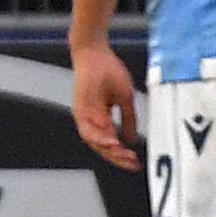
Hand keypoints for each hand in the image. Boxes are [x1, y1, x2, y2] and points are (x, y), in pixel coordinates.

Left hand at [71, 42, 140, 169]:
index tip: (135, 162)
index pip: (112, 142)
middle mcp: (91, 120)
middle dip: (117, 157)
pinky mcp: (80, 108)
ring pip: (94, 142)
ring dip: (108, 150)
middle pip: (102, 147)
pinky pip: (87, 129)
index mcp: (101, 118)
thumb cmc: (108, 71)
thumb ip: (128, 120)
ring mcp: (85, 115)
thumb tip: (131, 139)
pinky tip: (111, 142)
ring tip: (123, 154)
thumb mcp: (125, 98)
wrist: (95, 53)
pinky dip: (98, 138)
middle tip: (131, 163)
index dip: (122, 154)